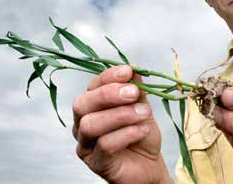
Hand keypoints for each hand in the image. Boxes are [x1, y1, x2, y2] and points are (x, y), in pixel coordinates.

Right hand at [72, 65, 171, 183]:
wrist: (149, 164)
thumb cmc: (141, 133)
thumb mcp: (142, 106)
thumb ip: (136, 89)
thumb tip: (133, 69)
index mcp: (93, 105)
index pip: (92, 85)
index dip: (109, 76)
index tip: (128, 71)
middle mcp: (82, 122)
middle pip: (82, 104)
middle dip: (109, 94)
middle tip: (134, 93)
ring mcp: (86, 144)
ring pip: (90, 124)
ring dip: (120, 115)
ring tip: (143, 113)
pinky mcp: (96, 162)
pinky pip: (104, 145)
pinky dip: (126, 133)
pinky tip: (142, 129)